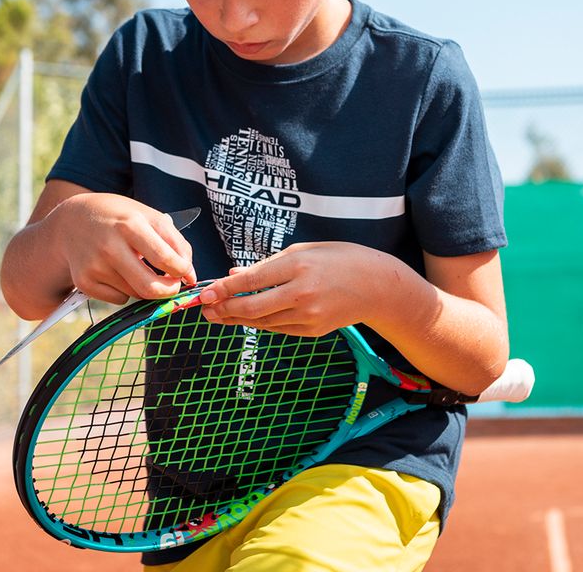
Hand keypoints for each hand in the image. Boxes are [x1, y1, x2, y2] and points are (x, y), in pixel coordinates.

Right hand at [49, 193, 196, 304]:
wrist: (73, 220)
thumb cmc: (119, 217)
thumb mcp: (149, 216)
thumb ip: (176, 242)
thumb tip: (190, 275)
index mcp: (130, 225)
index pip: (166, 259)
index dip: (182, 271)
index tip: (185, 272)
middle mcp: (110, 247)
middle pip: (150, 287)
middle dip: (169, 291)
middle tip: (173, 285)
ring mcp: (95, 266)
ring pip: (136, 294)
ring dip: (145, 287)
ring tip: (137, 266)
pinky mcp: (84, 282)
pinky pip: (119, 299)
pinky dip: (125, 291)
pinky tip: (118, 272)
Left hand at [197, 242, 403, 335]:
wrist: (377, 287)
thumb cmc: (341, 259)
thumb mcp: (305, 250)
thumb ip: (269, 263)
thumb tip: (236, 273)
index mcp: (299, 266)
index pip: (252, 279)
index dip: (225, 288)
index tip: (206, 291)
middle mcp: (301, 293)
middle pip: (252, 306)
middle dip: (224, 309)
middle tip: (205, 309)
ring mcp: (308, 315)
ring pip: (262, 321)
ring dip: (237, 319)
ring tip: (217, 315)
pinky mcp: (312, 330)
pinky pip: (278, 328)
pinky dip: (259, 323)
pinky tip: (244, 318)